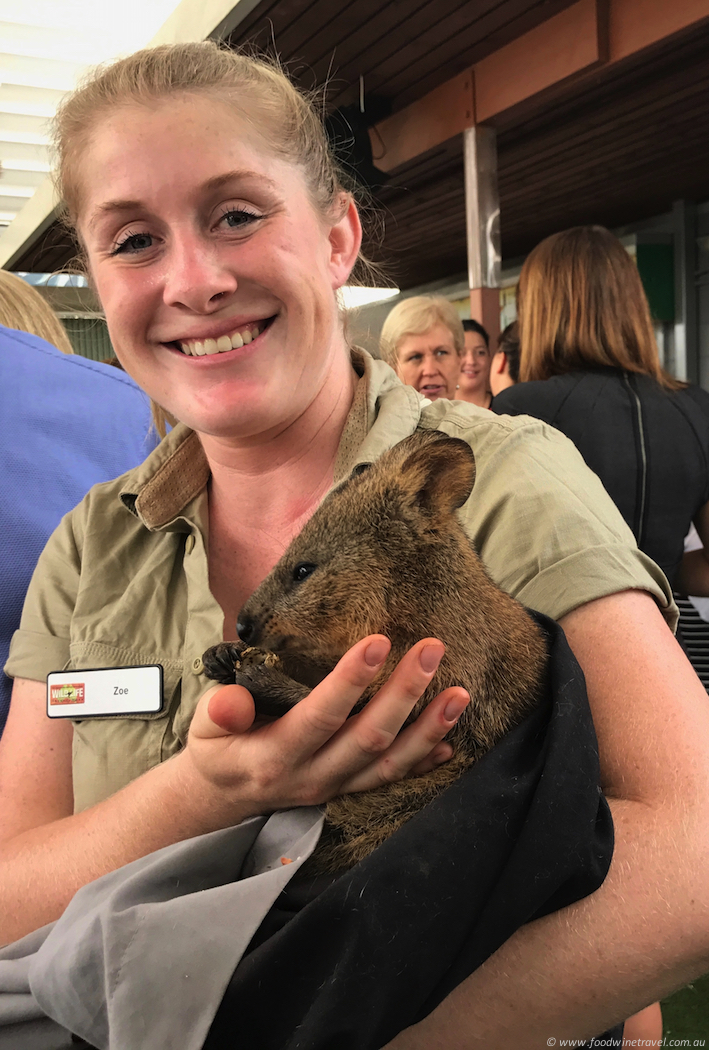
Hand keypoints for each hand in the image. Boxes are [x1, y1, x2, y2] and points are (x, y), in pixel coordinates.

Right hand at [178, 635, 469, 827]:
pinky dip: (423, 763)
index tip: (378, 641)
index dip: (350, 682)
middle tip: (432, 649)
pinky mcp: (349, 791)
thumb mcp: (204, 729)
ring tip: (460, 693)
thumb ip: (219, 711)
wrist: (225, 798)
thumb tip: (233, 701)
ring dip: (428, 729)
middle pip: (367, 739)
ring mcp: (335, 788)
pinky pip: (392, 781)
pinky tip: (451, 742)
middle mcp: (312, 777)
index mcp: (274, 756)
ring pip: (389, 764)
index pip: (319, 717)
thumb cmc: (219, 749)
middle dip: (404, 694)